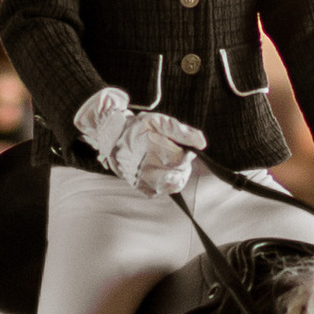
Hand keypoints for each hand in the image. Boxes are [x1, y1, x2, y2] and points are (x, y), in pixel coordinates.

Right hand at [76, 85, 204, 197]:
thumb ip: (181, 131)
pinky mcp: (141, 187)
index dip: (186, 153)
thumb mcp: (158, 121)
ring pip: (174, 185)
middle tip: (175, 154)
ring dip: (177, 174)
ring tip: (169, 163)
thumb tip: (201, 143)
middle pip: (180, 174)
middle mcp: (148, 169)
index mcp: (153, 151)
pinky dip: (167, 183)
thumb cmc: (137, 128)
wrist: (112, 139)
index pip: (183, 160)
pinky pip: (163, 191)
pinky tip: (162, 171)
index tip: (180, 147)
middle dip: (183, 165)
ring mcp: (144, 181)